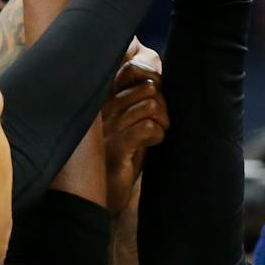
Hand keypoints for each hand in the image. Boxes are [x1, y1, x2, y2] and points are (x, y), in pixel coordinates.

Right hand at [101, 49, 167, 210]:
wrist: (101, 194)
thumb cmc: (119, 159)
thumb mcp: (126, 125)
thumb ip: (136, 103)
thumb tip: (157, 83)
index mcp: (104, 100)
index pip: (132, 70)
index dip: (154, 82)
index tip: (157, 105)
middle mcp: (103, 110)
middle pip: (148, 87)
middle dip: (163, 106)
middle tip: (161, 124)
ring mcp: (108, 128)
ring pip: (151, 104)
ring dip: (162, 121)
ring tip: (156, 135)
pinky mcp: (115, 147)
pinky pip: (148, 126)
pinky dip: (158, 135)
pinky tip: (152, 144)